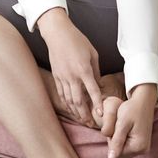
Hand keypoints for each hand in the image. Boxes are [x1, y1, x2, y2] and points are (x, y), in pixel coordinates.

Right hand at [38, 9, 102, 127]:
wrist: (57, 33)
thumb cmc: (77, 40)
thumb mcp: (93, 53)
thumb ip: (96, 71)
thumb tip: (98, 84)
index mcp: (83, 69)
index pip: (92, 91)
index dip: (97, 104)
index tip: (101, 114)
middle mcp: (72, 76)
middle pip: (78, 100)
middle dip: (85, 114)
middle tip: (91, 123)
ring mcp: (62, 77)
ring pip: (68, 99)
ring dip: (75, 111)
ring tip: (82, 119)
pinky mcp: (56, 76)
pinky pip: (61, 93)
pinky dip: (66, 103)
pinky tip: (71, 109)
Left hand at [106, 88, 155, 157]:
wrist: (143, 101)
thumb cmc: (131, 109)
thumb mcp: (122, 124)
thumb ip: (116, 141)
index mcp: (139, 147)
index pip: (117, 153)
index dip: (112, 140)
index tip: (117, 127)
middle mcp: (143, 150)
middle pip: (120, 152)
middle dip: (116, 140)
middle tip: (119, 125)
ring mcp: (143, 147)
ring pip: (123, 149)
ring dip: (119, 139)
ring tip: (123, 126)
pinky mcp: (142, 144)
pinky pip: (127, 145)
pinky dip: (123, 138)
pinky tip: (126, 128)